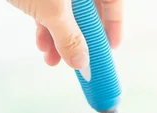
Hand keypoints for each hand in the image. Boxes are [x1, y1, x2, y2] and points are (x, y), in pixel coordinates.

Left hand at [7, 0, 122, 76]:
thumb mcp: (53, 10)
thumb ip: (69, 38)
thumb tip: (82, 62)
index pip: (113, 0)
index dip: (114, 24)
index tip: (110, 48)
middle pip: (89, 9)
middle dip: (80, 38)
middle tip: (78, 60)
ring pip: (66, 11)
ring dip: (60, 38)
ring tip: (52, 59)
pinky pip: (49, 7)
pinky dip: (46, 26)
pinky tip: (41, 44)